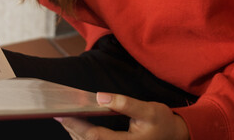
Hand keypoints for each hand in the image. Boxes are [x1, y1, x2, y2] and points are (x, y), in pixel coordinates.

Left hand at [57, 93, 189, 139]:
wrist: (174, 135)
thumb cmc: (161, 122)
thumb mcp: (148, 109)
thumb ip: (125, 103)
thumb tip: (101, 97)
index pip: (95, 137)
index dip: (77, 126)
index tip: (63, 115)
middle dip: (73, 130)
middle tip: (59, 116)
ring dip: (77, 135)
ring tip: (67, 120)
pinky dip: (85, 138)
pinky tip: (79, 129)